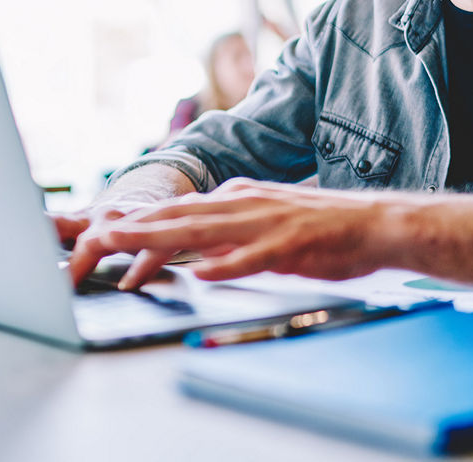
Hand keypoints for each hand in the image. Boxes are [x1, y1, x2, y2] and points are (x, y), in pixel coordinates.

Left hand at [84, 178, 392, 289]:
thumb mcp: (266, 225)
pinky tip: (201, 272)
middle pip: (180, 216)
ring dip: (162, 238)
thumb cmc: (323, 229)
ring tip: (128, 246)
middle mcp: (245, 203)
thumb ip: (231, 234)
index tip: (104, 233)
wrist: (376, 222)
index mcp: (238, 199)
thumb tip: (197, 250)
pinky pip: (253, 257)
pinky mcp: (290, 244)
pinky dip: (226, 264)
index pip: (179, 211)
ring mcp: (266, 222)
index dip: (140, 224)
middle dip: (135, 228)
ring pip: (205, 230)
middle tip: (96, 238)